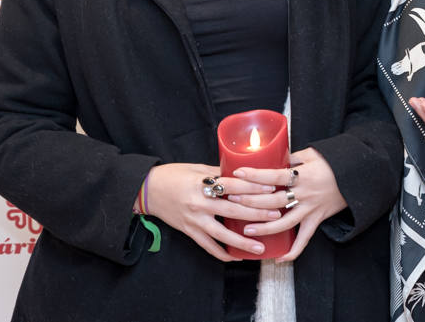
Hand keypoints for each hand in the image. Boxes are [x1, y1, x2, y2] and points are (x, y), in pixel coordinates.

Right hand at [144, 163, 280, 260]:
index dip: (254, 187)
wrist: (147, 190)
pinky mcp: (189, 231)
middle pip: (234, 209)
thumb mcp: (197, 168)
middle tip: (276, 217)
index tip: (272, 188)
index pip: (234, 185)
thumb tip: (243, 173)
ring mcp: (194, 219)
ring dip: (243, 241)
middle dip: (257, 214)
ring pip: (223, 234)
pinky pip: (208, 246)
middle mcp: (200, 203)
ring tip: (261, 247)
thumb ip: (219, 173)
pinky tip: (236, 257)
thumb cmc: (173, 175)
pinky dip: (223, 253)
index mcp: (203, 183)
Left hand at [227, 147, 348, 261]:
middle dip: (251, 201)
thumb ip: (290, 159)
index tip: (238, 173)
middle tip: (232, 200)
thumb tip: (269, 159)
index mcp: (303, 175)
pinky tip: (279, 258)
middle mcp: (305, 194)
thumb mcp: (311, 154)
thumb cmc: (333, 161)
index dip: (255, 175)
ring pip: (285, 222)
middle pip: (274, 200)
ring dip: (265, 227)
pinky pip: (305, 239)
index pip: (274, 175)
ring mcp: (311, 209)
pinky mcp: (318, 219)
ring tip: (246, 230)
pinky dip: (293, 251)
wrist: (359, 174)